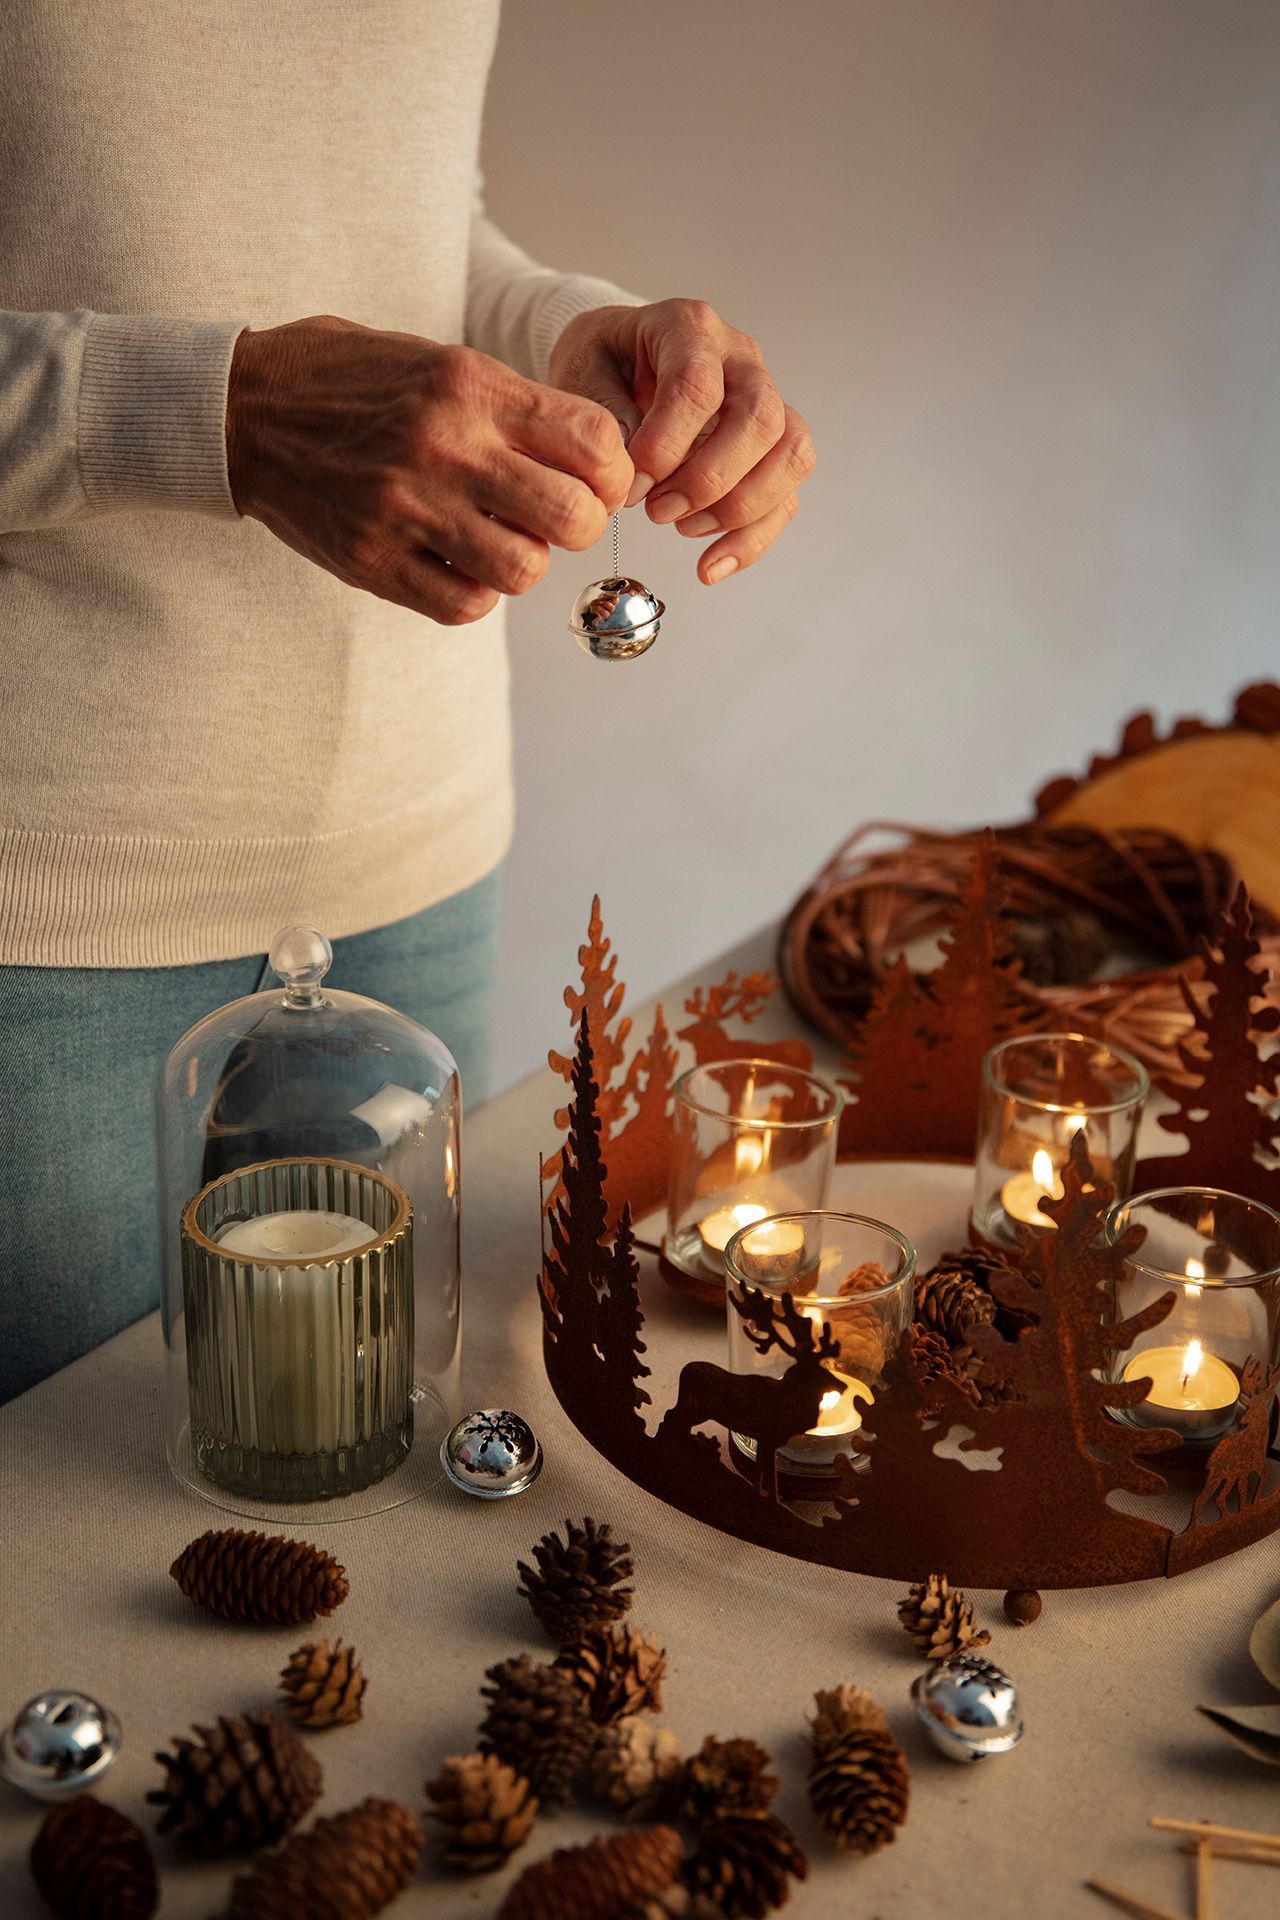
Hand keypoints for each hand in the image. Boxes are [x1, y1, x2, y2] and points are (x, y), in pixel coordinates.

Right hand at [227, 315, 632, 624]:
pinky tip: (457, 564)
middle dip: (580, 524)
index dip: (611, 471)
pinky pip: (464, 604)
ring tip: (499, 540)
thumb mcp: (437, 360)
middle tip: (555, 519)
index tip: (593, 479)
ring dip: (525, 563)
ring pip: (524, 570)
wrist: (242, 409)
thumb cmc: (350, 381)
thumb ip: (510, 406)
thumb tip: (592, 460)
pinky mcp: (372, 559)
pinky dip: (475, 593)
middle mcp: (444, 446)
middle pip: (573, 516)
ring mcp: (406, 508)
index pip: (594, 441)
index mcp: (469, 386)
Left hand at [548, 299, 813, 584]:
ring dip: (739, 507)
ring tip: (682, 528)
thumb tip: (637, 469)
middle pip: (761, 419)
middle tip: (656, 511)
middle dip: (708, 480)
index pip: (699, 385)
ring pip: (791, 455)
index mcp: (689, 328)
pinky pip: (786, 496)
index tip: (630, 485)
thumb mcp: (582, 373)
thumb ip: (606, 414)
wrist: (618, 362)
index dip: (667, 444)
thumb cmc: (602, 365)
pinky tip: (709, 565)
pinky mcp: (770, 449)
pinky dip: (751, 540)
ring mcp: (765, 402)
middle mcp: (741, 360)